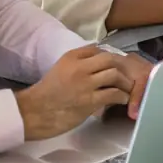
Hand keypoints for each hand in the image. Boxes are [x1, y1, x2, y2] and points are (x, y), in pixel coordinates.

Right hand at [16, 45, 146, 139]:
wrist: (34, 112)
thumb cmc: (47, 94)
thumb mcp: (61, 70)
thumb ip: (78, 66)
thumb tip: (99, 68)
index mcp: (70, 57)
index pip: (97, 49)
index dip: (110, 57)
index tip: (116, 65)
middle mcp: (79, 67)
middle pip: (110, 59)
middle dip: (122, 67)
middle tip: (127, 76)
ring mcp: (85, 83)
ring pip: (115, 74)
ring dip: (125, 82)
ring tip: (127, 89)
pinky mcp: (89, 100)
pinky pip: (113, 94)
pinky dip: (122, 96)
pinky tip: (122, 100)